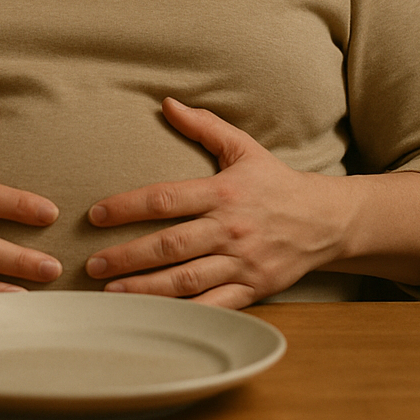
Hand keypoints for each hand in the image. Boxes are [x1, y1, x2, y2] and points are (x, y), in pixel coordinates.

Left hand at [83, 98, 349, 307]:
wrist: (326, 220)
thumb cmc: (276, 182)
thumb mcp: (244, 148)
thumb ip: (204, 127)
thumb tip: (167, 103)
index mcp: (223, 192)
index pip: (166, 198)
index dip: (127, 206)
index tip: (96, 215)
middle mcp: (230, 228)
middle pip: (170, 245)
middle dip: (128, 256)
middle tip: (93, 263)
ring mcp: (242, 262)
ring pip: (187, 280)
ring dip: (146, 288)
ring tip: (111, 292)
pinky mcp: (253, 288)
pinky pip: (214, 306)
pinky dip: (184, 314)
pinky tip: (155, 317)